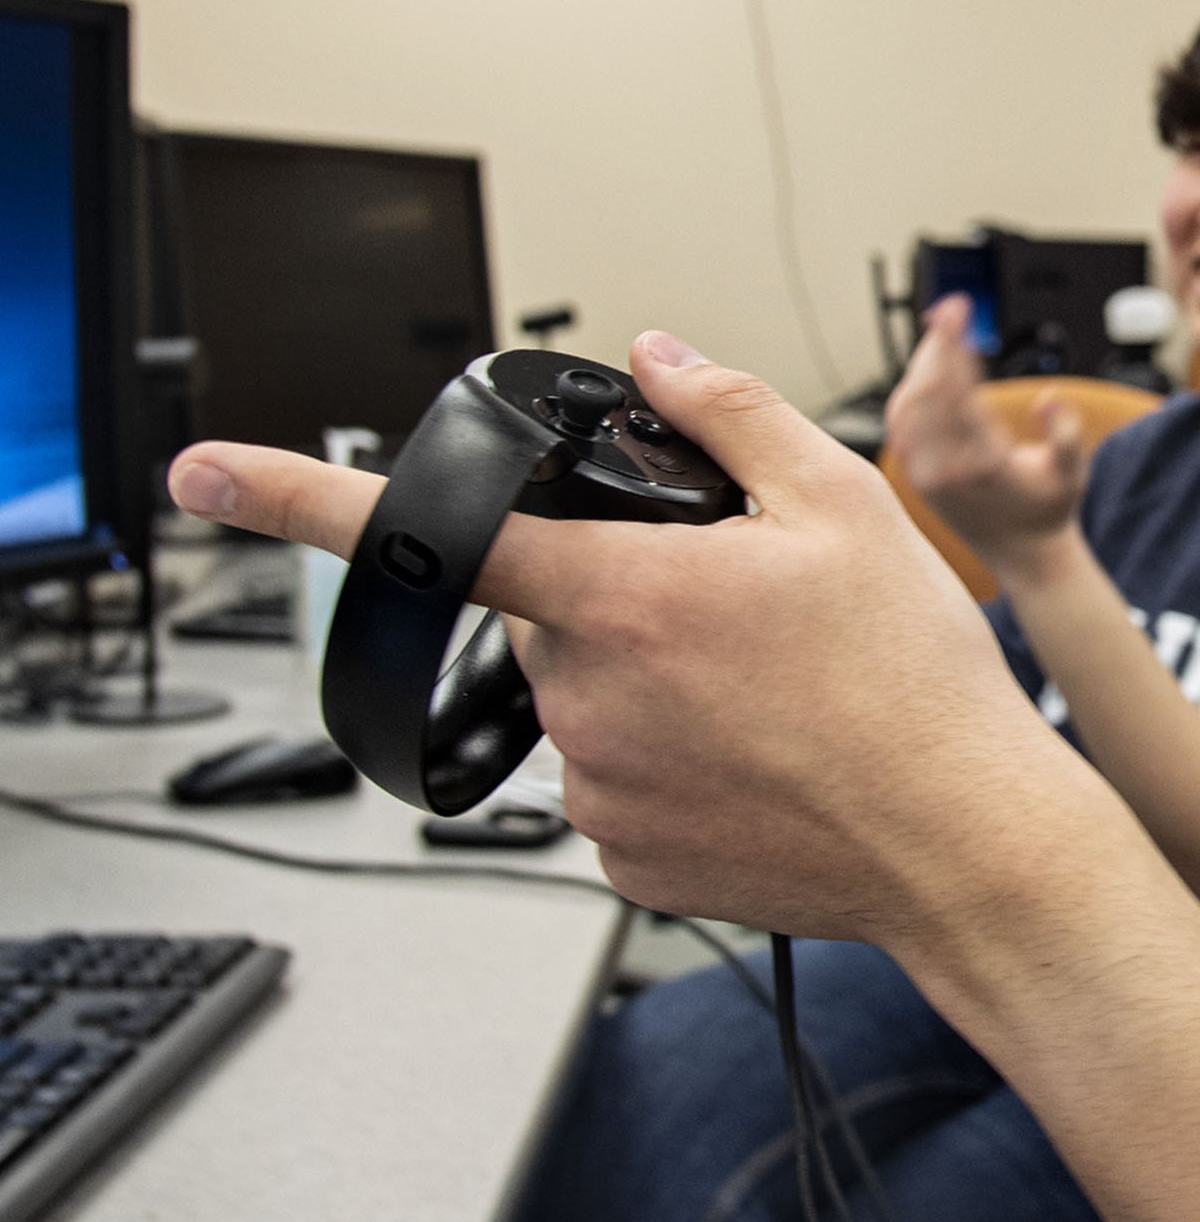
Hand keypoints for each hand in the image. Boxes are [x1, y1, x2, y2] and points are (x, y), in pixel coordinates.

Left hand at [166, 332, 1133, 961]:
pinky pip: (621, 784)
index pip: (433, 534)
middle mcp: (588, 698)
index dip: (298, 497)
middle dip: (630, 601)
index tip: (209, 475)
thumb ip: (731, 415)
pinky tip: (767, 761)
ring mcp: (600, 790)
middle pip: (558, 616)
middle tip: (753, 618)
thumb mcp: (846, 504)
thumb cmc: (917, 685)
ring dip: (658, 684)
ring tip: (781, 699)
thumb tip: (657, 361)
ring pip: (592, 702)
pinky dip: (678, 764)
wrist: (967, 844)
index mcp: (624, 597)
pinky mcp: (626, 860)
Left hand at [885, 296, 1087, 576]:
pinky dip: (911, 388)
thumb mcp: (1073, 473)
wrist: (1023, 557)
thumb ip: (1066, 434)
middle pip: (925, 389)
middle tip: (954, 310)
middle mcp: (944, 470)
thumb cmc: (1049, 511)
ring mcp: (925, 475)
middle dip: (936, 342)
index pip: (956, 389)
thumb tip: (1049, 399)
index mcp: (982, 464)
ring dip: (922, 362)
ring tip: (945, 334)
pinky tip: (928, 370)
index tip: (959, 308)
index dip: (953, 342)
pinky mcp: (917, 476)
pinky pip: (902, 423)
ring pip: (908, 403)